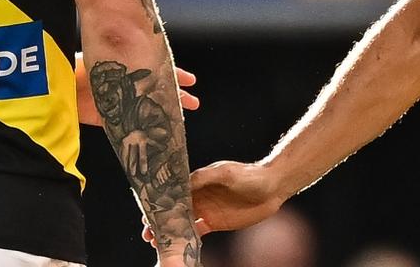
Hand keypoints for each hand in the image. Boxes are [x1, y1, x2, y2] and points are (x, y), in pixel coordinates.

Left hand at [76, 54, 198, 125]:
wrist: (55, 91)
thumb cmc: (76, 70)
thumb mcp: (104, 61)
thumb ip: (122, 63)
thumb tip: (147, 53)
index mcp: (125, 67)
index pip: (155, 69)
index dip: (173, 74)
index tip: (191, 80)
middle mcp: (125, 84)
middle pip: (154, 89)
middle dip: (174, 94)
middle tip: (193, 102)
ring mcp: (118, 102)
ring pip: (147, 106)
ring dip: (163, 109)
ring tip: (181, 116)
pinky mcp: (108, 119)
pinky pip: (131, 123)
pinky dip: (144, 127)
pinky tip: (155, 131)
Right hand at [142, 160, 283, 244]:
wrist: (271, 188)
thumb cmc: (249, 175)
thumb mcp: (226, 173)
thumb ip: (206, 177)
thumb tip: (184, 182)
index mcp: (199, 181)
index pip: (174, 192)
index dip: (161, 202)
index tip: (148, 212)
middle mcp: (200, 195)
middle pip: (175, 209)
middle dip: (160, 220)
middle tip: (148, 234)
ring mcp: (207, 210)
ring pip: (183, 222)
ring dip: (170, 231)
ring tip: (157, 242)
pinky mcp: (216, 222)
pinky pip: (197, 232)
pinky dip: (187, 239)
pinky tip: (179, 247)